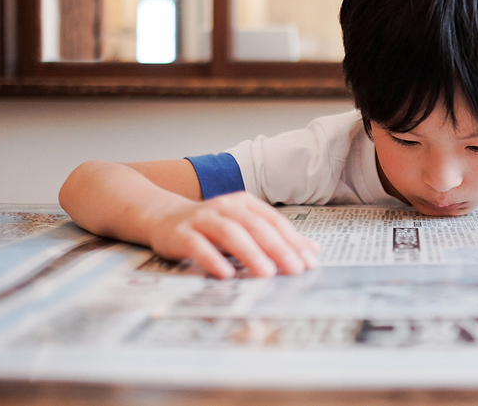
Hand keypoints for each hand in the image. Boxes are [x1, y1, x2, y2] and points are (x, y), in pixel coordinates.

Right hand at [147, 192, 319, 278]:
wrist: (164, 218)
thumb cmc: (212, 228)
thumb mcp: (245, 228)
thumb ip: (277, 238)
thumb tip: (313, 249)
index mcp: (245, 204)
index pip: (274, 221)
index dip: (294, 241)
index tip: (310, 262)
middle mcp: (225, 207)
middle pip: (257, 226)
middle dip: (279, 249)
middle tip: (295, 270)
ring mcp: (202, 219)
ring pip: (230, 233)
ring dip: (251, 254)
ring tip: (267, 274)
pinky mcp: (181, 234)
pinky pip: (198, 246)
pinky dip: (213, 259)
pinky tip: (226, 275)